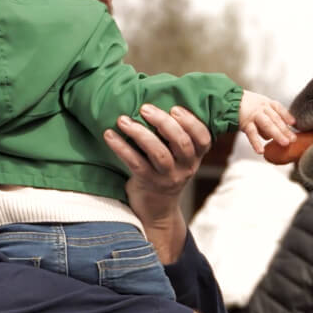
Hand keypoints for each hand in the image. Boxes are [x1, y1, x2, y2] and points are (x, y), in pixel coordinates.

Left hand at [104, 105, 211, 262]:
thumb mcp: (178, 158)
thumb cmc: (165, 173)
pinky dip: (121, 147)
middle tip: (145, 108)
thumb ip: (174, 137)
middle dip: (163, 122)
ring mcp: (168, 178)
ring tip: (123, 120)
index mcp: (195, 158)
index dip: (191, 122)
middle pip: (180, 142)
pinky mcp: (148, 184)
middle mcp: (186, 168)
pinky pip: (135, 163)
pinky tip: (109, 135)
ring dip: (140, 133)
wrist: (156, 210)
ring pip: (158, 153)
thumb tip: (154, 103)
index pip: (203, 139)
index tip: (174, 108)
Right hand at [238, 90, 295, 153]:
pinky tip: (261, 151)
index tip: (294, 124)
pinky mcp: (245, 123)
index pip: (279, 108)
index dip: (287, 116)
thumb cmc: (245, 106)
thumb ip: (268, 116)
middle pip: (276, 119)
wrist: (227, 101)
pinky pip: (252, 134)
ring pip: (267, 125)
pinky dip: (256, 143)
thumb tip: (279, 131)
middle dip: (285, 130)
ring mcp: (254, 115)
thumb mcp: (258, 105)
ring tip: (285, 143)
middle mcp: (262, 108)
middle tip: (293, 139)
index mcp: (266, 103)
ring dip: (277, 134)